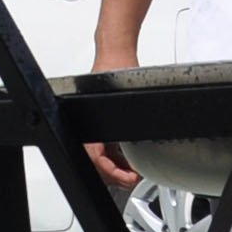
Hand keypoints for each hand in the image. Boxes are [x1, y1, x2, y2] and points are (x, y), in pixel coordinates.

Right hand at [84, 20, 141, 191]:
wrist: (115, 53)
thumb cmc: (116, 69)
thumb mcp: (129, 100)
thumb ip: (134, 126)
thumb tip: (144, 148)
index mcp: (87, 122)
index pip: (93, 157)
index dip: (111, 172)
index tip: (128, 177)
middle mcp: (86, 126)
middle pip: (95, 163)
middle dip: (115, 175)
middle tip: (133, 178)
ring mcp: (93, 125)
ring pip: (100, 157)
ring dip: (116, 168)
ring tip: (134, 172)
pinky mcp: (100, 122)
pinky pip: (104, 148)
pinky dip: (117, 157)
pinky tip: (130, 159)